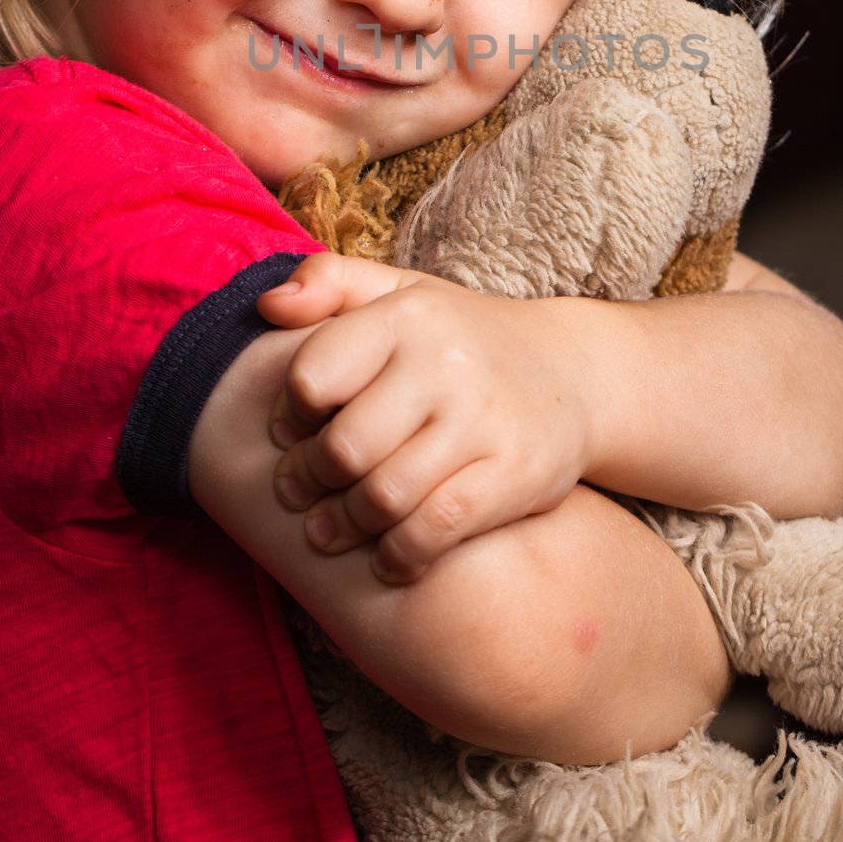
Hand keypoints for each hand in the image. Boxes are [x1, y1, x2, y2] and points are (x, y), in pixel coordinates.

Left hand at [255, 252, 594, 584]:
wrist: (573, 374)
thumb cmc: (461, 338)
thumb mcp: (401, 294)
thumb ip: (329, 282)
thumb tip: (268, 306)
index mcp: (407, 316)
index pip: (313, 375)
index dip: (289, 414)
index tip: (293, 432)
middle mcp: (446, 363)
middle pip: (342, 448)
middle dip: (308, 480)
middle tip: (300, 493)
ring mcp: (483, 420)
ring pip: (383, 496)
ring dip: (345, 526)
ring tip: (329, 532)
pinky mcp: (515, 473)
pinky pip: (435, 530)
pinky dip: (399, 556)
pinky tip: (388, 559)